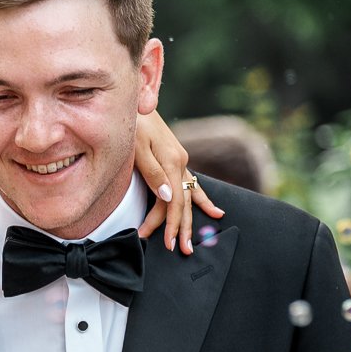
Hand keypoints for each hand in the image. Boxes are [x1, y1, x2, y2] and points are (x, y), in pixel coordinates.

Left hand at [134, 110, 222, 253]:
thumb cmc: (133, 123)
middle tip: (180, 250)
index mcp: (171, 163)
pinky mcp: (177, 159)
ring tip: (190, 242)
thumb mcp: (138, 146)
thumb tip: (169, 197)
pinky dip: (203, 199)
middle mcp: (179, 163)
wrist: (136, 100)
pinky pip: (193, 184)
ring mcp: (180, 161)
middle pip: (182, 203)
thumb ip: (153, 172)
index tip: (164, 243)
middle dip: (180, 229)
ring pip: (188, 197)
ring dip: (188, 220)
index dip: (169, 224)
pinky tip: (217, 212)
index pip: (172, 203)